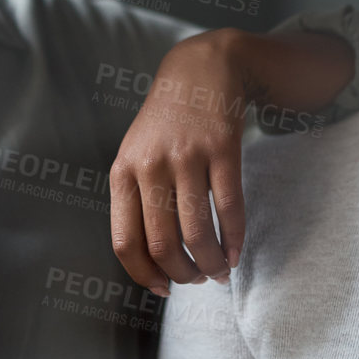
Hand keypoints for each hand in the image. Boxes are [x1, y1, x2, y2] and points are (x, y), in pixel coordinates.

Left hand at [110, 30, 249, 295]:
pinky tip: (235, 252)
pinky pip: (229, 208)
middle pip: (164, 244)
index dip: (144, 275)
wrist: (200, 70)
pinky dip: (234, 239)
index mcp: (123, 172)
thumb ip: (136, 201)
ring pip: (198, 232)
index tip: (162, 289)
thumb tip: (151, 263)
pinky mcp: (222, 149)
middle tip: (197, 280)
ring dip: (211, 263)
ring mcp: (187, 156)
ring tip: (218, 271)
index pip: (125, 241)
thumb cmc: (166, 124)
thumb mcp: (136, 155)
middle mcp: (151, 165)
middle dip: (183, 274)